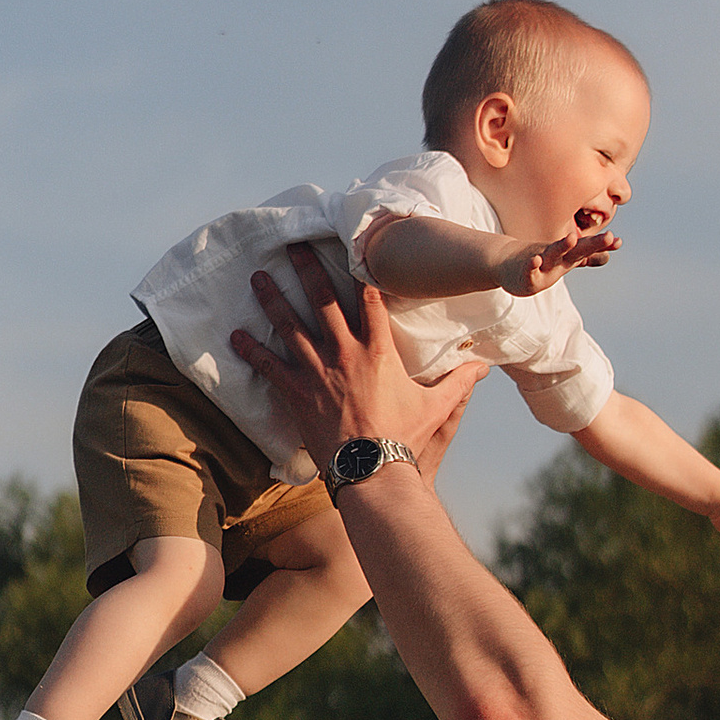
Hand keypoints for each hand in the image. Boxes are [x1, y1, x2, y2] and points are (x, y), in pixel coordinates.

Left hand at [232, 244, 484, 469]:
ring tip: (258, 278)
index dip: (359, 272)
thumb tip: (484, 365)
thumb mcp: (438, 409)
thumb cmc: (405, 441)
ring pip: (290, 326)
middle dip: (306, 270)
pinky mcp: (298, 395)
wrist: (373, 473)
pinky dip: (251, 351)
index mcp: (379, 352)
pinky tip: (236, 335)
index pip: (369, 300)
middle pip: (322, 301)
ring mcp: (318, 373)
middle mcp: (346, 354)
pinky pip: (269, 367)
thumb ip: (459, 383)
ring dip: (272, 300)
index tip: (348, 248)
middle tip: (292, 247)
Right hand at [498, 216, 621, 298]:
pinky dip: (532, 264)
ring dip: (562, 247)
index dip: (601, 246)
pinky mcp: (525, 273)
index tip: (618, 242)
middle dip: (592, 244)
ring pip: (552, 254)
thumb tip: (608, 257)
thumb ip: (586, 259)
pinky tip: (537, 260)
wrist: (505, 262)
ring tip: (572, 239)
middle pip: (576, 250)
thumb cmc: (540, 262)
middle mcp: (556, 256)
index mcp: (567, 256)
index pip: (587, 249)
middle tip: (609, 236)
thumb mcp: (565, 262)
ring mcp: (540, 262)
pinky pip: (529, 268)